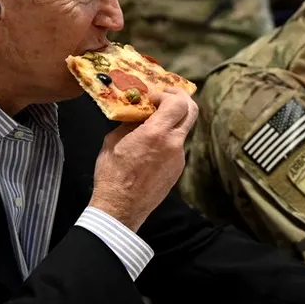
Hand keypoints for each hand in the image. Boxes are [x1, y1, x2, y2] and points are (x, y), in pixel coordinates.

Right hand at [89, 89, 197, 230]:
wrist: (121, 208)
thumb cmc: (112, 175)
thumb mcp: (114, 140)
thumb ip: (131, 123)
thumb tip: (139, 112)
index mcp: (156, 134)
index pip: (177, 103)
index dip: (167, 94)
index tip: (152, 97)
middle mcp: (173, 144)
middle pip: (192, 111)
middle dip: (181, 98)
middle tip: (167, 96)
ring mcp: (179, 157)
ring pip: (184, 128)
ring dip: (173, 119)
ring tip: (154, 121)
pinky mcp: (178, 169)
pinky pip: (178, 145)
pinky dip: (169, 137)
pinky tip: (152, 143)